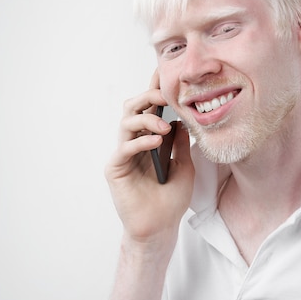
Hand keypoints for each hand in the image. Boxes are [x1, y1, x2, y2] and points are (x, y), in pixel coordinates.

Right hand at [105, 71, 193, 249]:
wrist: (160, 228)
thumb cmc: (171, 200)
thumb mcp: (185, 166)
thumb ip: (181, 143)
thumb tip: (183, 119)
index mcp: (150, 139)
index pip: (150, 109)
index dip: (154, 90)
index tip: (164, 71)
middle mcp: (134, 142)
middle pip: (134, 108)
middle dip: (149, 97)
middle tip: (166, 98)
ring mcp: (123, 154)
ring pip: (126, 122)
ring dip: (146, 119)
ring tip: (164, 127)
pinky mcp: (115, 168)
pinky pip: (124, 148)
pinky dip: (140, 142)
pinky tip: (156, 143)